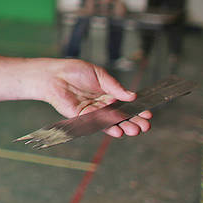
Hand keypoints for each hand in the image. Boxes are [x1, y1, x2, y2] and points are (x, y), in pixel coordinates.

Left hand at [30, 59, 151, 137]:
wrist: (55, 75)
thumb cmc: (75, 71)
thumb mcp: (99, 74)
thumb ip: (114, 86)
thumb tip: (132, 96)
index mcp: (107, 93)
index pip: (125, 103)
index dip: (136, 109)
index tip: (148, 113)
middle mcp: (101, 104)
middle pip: (120, 115)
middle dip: (133, 120)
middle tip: (145, 126)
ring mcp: (92, 111)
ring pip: (110, 121)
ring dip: (122, 126)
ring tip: (134, 130)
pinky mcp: (81, 117)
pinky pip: (96, 123)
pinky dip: (107, 127)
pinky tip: (117, 130)